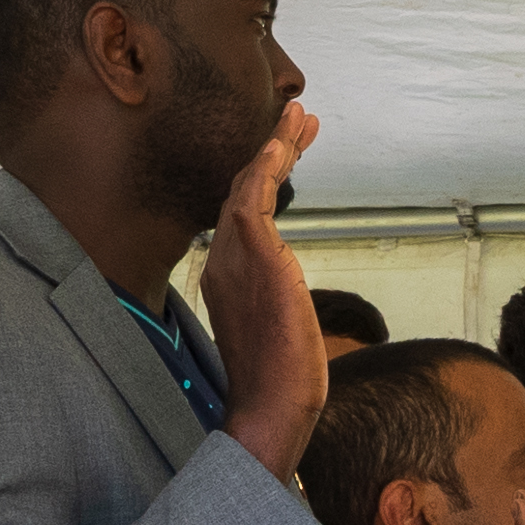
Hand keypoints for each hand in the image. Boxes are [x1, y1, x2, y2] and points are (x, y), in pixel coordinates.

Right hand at [207, 103, 330, 478]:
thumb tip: (288, 306)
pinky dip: (268, 165)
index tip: (283, 156)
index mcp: (226, 278)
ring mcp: (235, 257)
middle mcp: (224, 261)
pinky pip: (255, 196)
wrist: (269, 408)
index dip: (263, 182)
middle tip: (297, 122)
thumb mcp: (276, 333)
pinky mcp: (255, 256)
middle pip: (244, 191)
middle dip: (272, 153)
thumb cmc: (277, 385)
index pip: (243, 216)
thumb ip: (275, 306)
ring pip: (251, 185)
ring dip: (276, 147)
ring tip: (300, 115)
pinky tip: (282, 143)